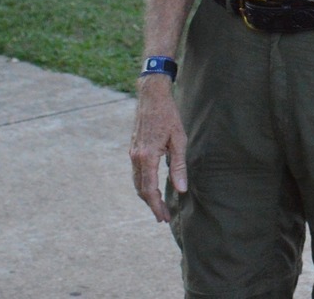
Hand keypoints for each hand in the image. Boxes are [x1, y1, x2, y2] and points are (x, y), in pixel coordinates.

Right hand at [129, 77, 187, 221]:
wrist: (151, 96)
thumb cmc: (169, 115)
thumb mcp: (179, 139)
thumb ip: (179, 166)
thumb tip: (181, 189)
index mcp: (147, 156)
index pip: (149, 190)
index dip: (156, 206)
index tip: (163, 217)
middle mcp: (136, 157)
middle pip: (141, 189)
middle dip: (151, 205)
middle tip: (162, 217)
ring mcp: (132, 153)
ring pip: (136, 182)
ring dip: (146, 196)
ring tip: (158, 206)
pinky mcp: (133, 149)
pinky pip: (135, 173)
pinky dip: (142, 184)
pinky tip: (150, 187)